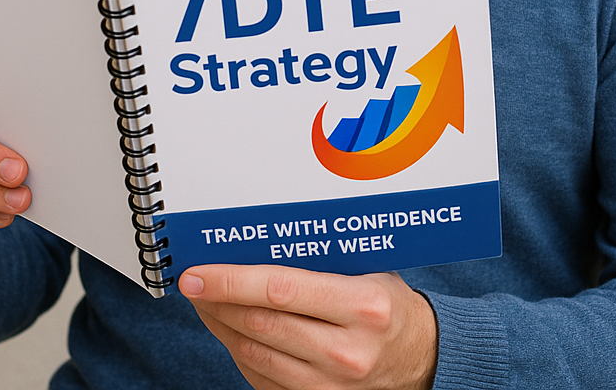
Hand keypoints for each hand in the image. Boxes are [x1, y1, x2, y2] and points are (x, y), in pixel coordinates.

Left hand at [180, 264, 437, 389]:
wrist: (422, 358)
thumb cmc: (387, 303)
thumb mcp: (367, 269)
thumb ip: (320, 258)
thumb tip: (255, 239)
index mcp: (361, 306)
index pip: (280, 289)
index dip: (231, 281)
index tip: (197, 273)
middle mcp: (346, 351)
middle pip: (261, 323)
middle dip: (217, 301)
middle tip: (192, 282)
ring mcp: (331, 386)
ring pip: (255, 354)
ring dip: (222, 327)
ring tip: (205, 302)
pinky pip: (262, 379)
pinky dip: (240, 351)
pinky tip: (231, 329)